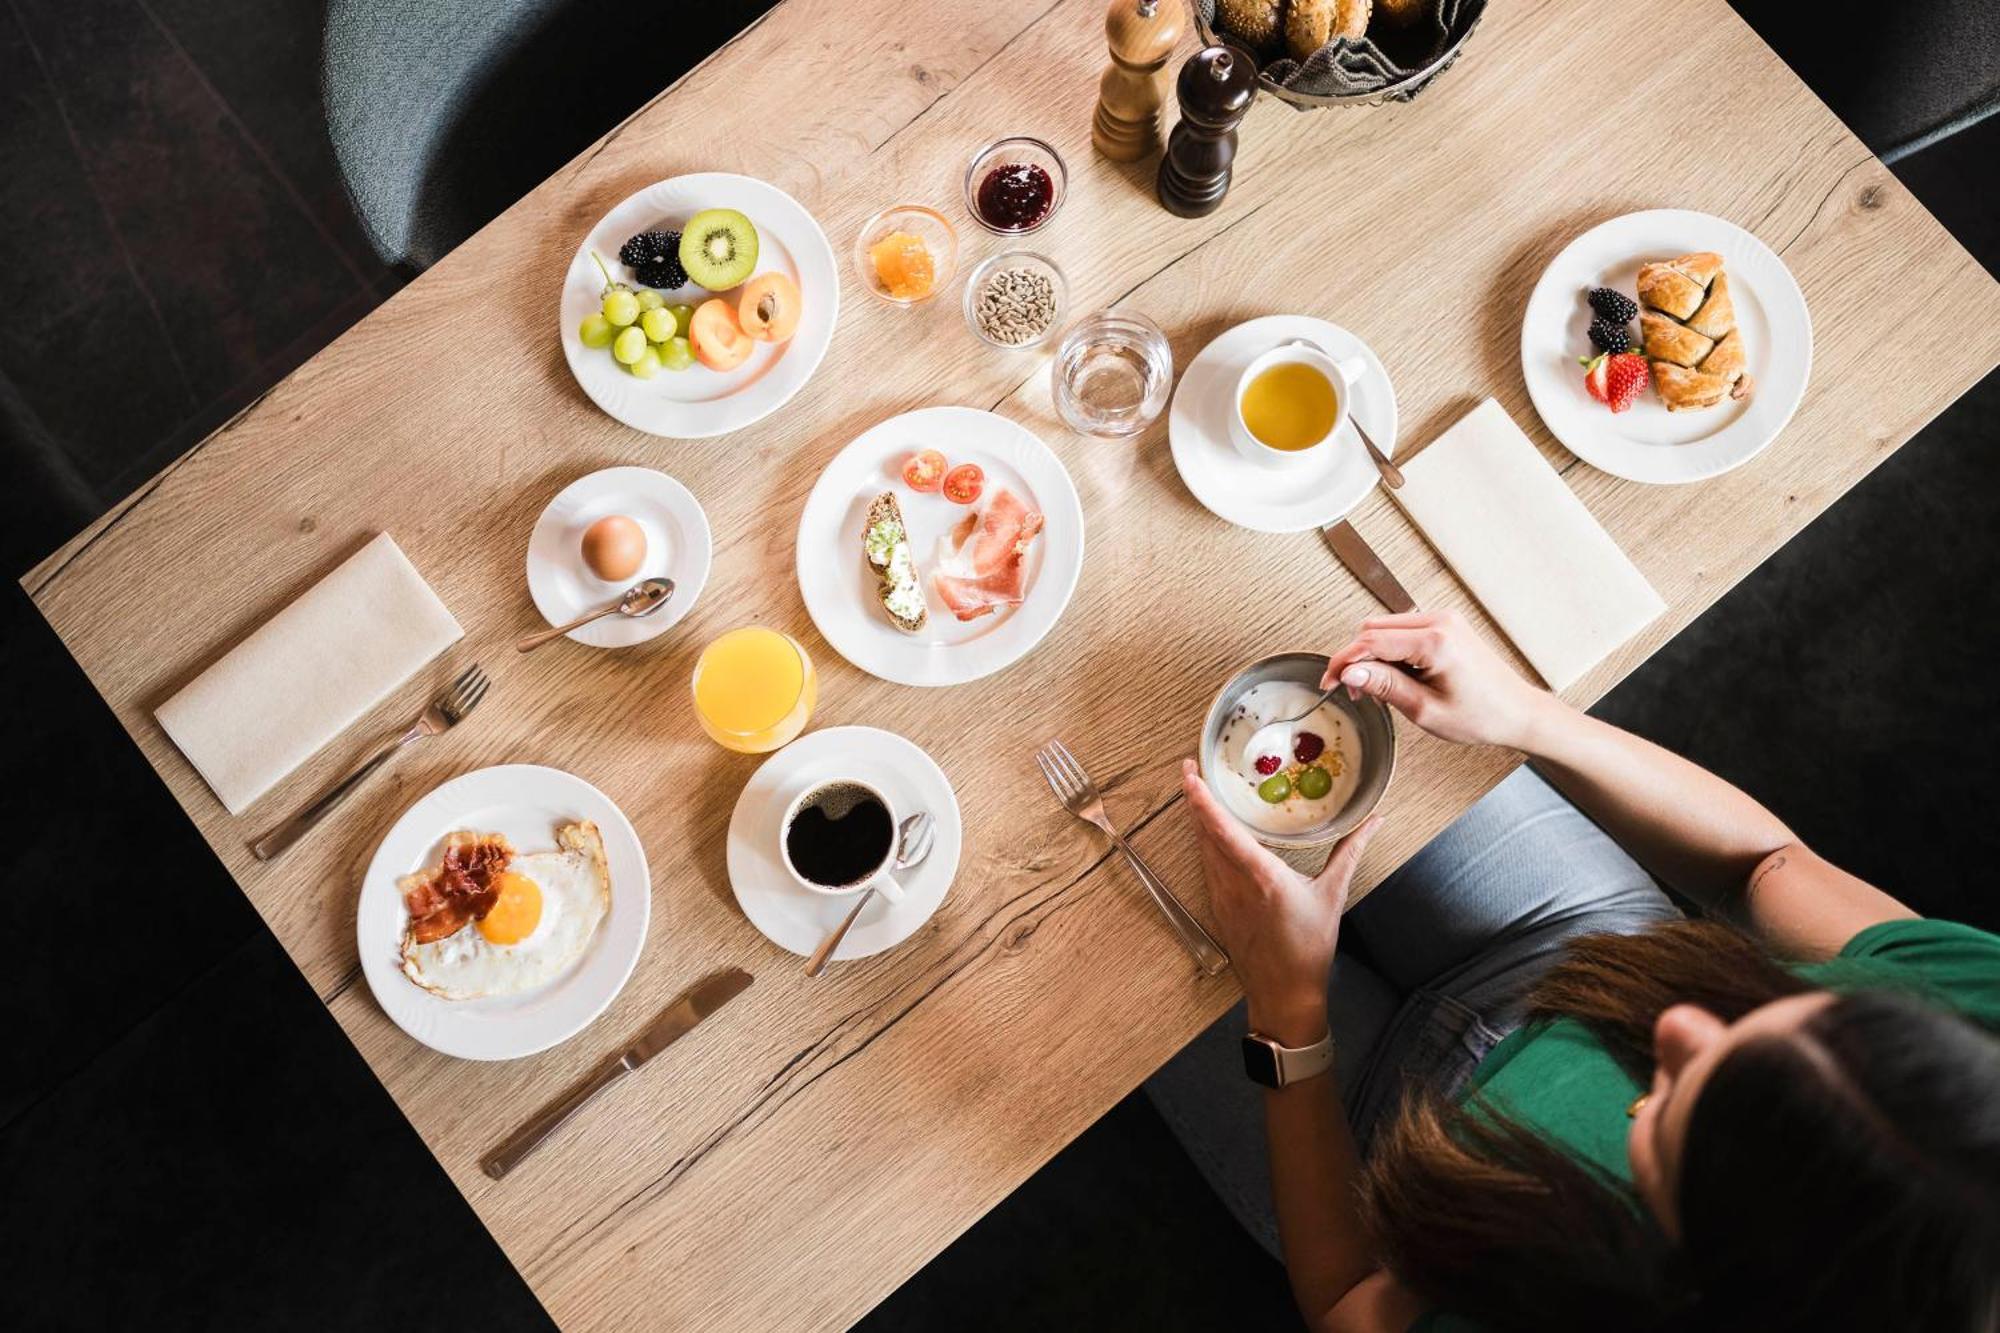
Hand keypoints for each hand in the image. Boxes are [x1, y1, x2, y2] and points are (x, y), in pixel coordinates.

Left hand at [1180, 759, 1381, 1043]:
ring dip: (1197, 819)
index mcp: (1261, 876)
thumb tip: (1375, 820)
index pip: (1222, 830)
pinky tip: (1208, 832)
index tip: (1190, 773)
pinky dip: (1205, 844)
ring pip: (1202, 849)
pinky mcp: (1218, 908)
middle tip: (1190, 767)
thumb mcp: (1332, 894)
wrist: (1285, 995)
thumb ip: (1351, 851)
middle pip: (1204, 833)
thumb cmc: (1310, 948)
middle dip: (1194, 798)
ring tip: (1197, 790)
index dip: (1202, 799)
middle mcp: (1234, 883)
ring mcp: (1221, 897)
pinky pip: (1206, 867)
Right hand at [1321, 609, 1553, 749]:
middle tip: (1355, 691)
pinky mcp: (1446, 626)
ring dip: (1373, 654)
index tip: (1329, 682)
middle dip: (1357, 658)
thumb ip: (1384, 686)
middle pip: (1374, 628)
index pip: (1370, 641)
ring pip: (1386, 627)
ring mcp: (1444, 621)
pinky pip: (1404, 631)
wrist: (1518, 713)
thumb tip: (1350, 673)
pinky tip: (1395, 676)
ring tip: (1378, 688)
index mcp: (1435, 642)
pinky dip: (1391, 651)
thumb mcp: (1425, 710)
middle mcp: (1440, 622)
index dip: (1344, 662)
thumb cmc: (1482, 716)